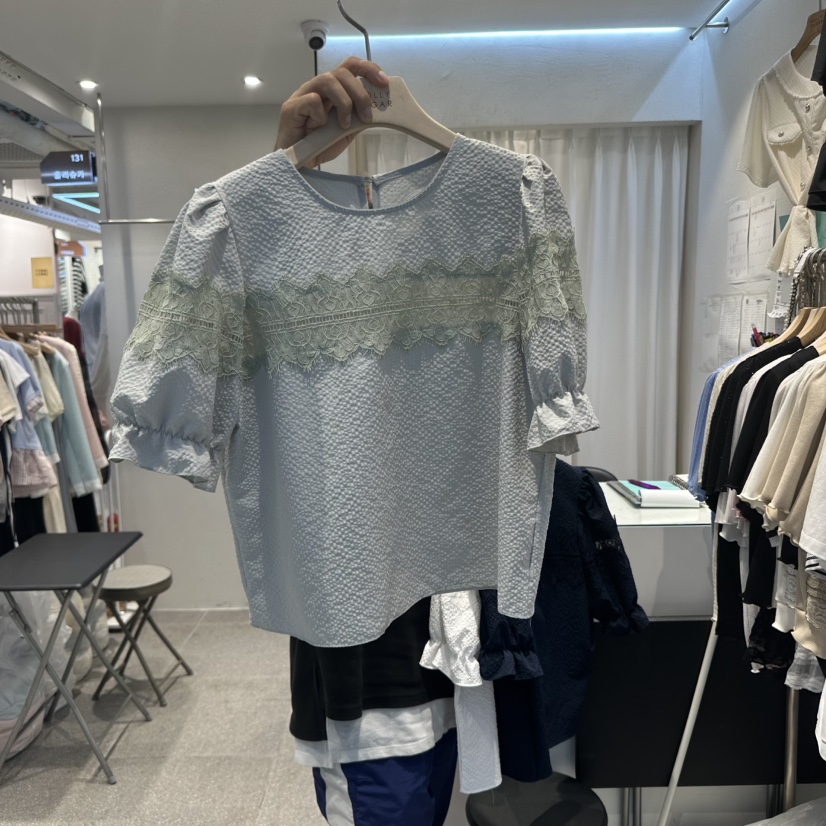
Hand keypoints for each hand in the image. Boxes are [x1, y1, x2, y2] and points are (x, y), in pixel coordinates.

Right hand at [275, 57, 389, 164]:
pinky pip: (312, 100)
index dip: (368, 69)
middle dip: (360, 93)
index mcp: (332, 89)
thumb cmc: (320, 145)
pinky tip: (318, 129)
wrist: (301, 165)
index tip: (384, 83)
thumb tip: (380, 109)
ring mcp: (303, 95)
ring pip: (328, 80)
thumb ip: (360, 117)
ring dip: (344, 103)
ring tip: (345, 125)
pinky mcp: (291, 107)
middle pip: (342, 72)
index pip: (350, 67)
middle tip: (367, 116)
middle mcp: (317, 87)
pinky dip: (321, 115)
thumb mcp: (348, 131)